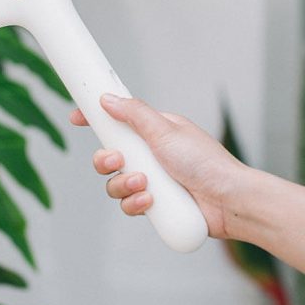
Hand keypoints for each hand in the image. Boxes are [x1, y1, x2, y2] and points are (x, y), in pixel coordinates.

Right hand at [69, 93, 246, 238]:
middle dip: (106, 161)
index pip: (118, 121)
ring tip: (144, 185)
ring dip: (123, 185)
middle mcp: (150, 155)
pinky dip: (135, 204)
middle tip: (118, 161)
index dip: (95, 120)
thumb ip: (134, 114)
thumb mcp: (166, 130)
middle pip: (109, 156)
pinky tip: (150, 203)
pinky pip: (129, 205)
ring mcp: (152, 181)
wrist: (228, 201)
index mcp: (153, 132)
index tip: (76, 117)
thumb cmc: (205, 162)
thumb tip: (107, 99)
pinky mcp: (155, 205)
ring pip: (115, 183)